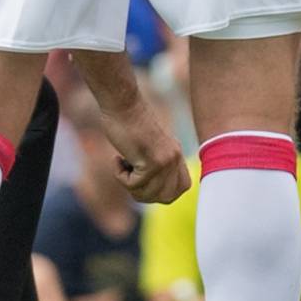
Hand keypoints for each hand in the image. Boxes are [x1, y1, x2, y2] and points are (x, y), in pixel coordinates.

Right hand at [100, 91, 189, 206]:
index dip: (164, 192)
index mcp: (176, 153)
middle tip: (130, 175)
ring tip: (122, 161)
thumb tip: (151, 192)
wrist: (121, 102)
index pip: (183, 187)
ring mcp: (165, 160)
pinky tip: (117, 157)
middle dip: (144, 194)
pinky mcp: (151, 161)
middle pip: (167, 197)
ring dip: (128, 184)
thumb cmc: (126, 121)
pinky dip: (119, 175)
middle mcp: (174, 157)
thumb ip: (155, 164)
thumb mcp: (148, 145)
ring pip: (148, 194)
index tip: (144, 180)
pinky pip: (133, 185)